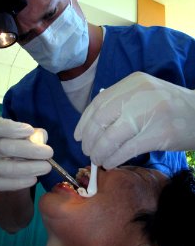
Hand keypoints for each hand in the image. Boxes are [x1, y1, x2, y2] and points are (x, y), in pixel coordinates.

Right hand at [0, 118, 52, 190]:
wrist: (18, 167)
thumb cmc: (26, 145)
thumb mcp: (34, 136)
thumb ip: (37, 136)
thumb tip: (39, 141)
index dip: (12, 128)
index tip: (30, 130)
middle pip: (3, 147)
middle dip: (29, 150)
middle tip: (49, 153)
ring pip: (3, 168)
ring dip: (28, 168)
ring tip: (46, 167)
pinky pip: (2, 184)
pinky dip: (20, 182)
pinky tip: (34, 179)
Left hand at [74, 72, 194, 168]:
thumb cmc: (168, 105)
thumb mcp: (144, 93)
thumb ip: (121, 102)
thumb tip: (93, 126)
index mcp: (132, 82)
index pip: (98, 103)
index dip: (84, 122)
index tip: (78, 136)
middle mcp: (138, 95)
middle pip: (101, 119)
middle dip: (89, 139)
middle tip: (87, 151)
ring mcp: (149, 113)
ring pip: (111, 137)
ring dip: (99, 151)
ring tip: (97, 159)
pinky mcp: (158, 133)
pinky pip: (127, 149)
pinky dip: (114, 158)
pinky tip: (110, 163)